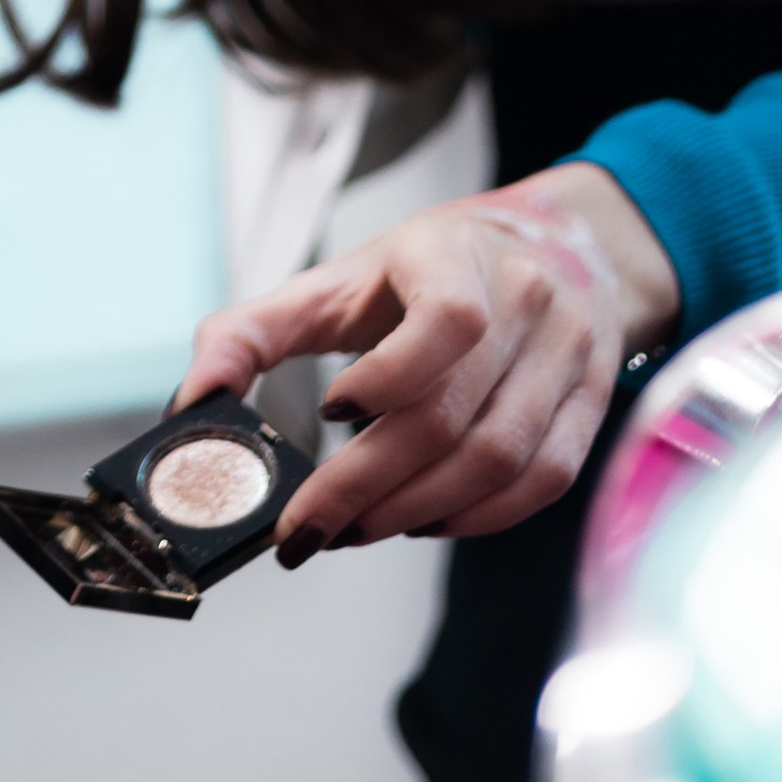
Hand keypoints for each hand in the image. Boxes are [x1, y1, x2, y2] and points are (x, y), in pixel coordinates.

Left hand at [177, 162, 680, 558]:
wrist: (555, 250)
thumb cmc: (429, 270)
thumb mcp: (339, 278)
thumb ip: (254, 331)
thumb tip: (192, 400)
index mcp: (456, 256)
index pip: (446, 322)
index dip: (388, 378)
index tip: (330, 413)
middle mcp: (528, 303)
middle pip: (454, 414)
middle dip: (370, 485)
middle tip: (310, 527)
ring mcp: (569, 357)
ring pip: (500, 459)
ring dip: (417, 511)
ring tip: (353, 531)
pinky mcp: (590, 407)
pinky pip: (542, 481)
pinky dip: (478, 517)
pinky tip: (422, 523)